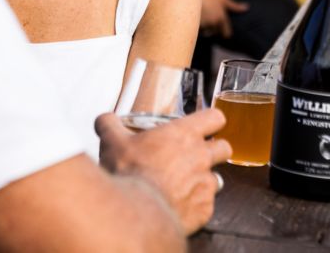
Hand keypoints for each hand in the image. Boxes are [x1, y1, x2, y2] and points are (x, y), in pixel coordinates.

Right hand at [96, 108, 231, 234]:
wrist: (135, 212)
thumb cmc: (129, 173)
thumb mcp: (112, 141)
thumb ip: (110, 124)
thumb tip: (104, 120)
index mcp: (184, 134)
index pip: (215, 118)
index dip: (211, 121)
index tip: (205, 126)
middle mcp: (200, 157)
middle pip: (224, 148)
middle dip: (214, 150)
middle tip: (196, 156)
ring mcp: (205, 184)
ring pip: (216, 178)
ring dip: (203, 180)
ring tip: (183, 184)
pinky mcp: (204, 209)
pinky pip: (207, 204)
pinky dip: (196, 204)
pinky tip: (179, 204)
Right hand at [200, 0, 247, 37]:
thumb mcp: (223, 0)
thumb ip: (235, 6)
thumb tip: (246, 8)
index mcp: (222, 18)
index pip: (227, 34)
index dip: (225, 32)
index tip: (223, 30)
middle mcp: (214, 23)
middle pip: (216, 32)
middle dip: (214, 28)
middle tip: (211, 18)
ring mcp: (204, 25)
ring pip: (208, 32)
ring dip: (206, 28)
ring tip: (204, 17)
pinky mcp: (196, 26)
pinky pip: (200, 30)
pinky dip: (199, 27)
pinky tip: (198, 18)